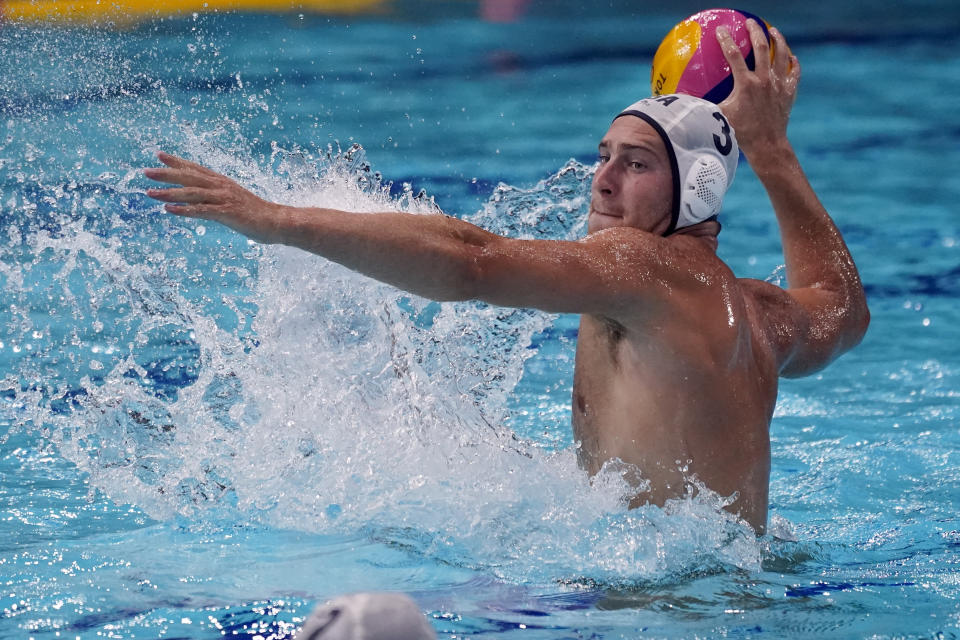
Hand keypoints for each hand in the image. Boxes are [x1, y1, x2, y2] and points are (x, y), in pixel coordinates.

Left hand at [144, 152, 287, 243]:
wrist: (278, 222)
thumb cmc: (257, 214)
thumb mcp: (235, 201)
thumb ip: (219, 198)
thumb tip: (204, 201)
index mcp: (223, 182)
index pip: (196, 169)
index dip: (177, 161)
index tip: (159, 155)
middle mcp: (222, 186)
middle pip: (190, 177)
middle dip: (167, 174)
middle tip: (146, 171)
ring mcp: (224, 199)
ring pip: (192, 193)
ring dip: (169, 192)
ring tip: (150, 192)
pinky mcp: (227, 213)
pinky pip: (201, 210)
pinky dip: (184, 210)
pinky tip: (169, 210)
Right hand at [716, 20, 799, 157]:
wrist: (767, 145)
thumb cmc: (740, 132)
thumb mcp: (720, 117)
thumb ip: (704, 106)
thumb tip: (683, 102)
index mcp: (746, 84)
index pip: (733, 55)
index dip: (726, 40)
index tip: (721, 29)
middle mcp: (764, 80)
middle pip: (762, 47)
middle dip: (755, 31)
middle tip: (750, 22)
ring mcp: (779, 84)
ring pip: (781, 54)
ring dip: (778, 40)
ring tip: (774, 31)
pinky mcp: (789, 92)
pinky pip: (794, 72)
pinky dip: (793, 62)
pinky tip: (792, 57)